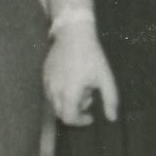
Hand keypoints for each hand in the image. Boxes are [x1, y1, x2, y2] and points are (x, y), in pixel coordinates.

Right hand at [44, 14, 116, 129]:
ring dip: (68, 102)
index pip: (69, 119)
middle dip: (75, 111)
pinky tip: (71, 80)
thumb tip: (112, 119)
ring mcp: (47, 82)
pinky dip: (60, 94)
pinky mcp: (44, 75)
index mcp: (69, 93)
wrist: (73, 33)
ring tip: (81, 86)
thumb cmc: (92, 56)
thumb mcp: (105, 78)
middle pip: (61, 113)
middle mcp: (54, 90)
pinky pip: (50, 92)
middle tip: (89, 96)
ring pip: (54, 103)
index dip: (81, 122)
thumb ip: (110, 100)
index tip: (91, 116)